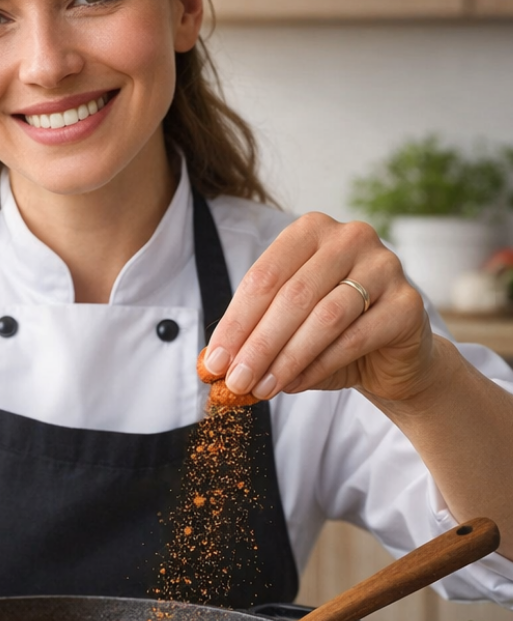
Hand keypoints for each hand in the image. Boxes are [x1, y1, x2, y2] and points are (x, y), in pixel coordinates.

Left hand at [204, 213, 435, 403]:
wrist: (391, 357)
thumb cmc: (329, 335)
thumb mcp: (284, 328)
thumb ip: (252, 336)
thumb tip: (211, 364)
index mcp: (311, 231)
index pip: (263, 277)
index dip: (235, 323)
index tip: (213, 362)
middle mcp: (350, 238)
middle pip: (292, 296)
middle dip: (257, 345)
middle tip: (234, 381)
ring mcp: (385, 266)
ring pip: (323, 317)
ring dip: (285, 359)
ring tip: (260, 389)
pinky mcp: (408, 304)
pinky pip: (355, 338)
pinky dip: (318, 366)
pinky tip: (293, 385)